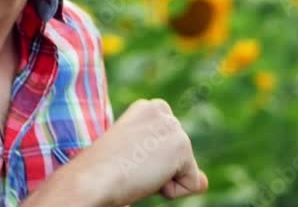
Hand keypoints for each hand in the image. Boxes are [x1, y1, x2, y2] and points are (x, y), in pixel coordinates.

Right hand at [28, 98, 207, 205]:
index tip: (128, 156)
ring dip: (164, 178)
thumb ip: (169, 160)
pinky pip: (192, 184)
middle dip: (160, 167)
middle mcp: (162, 110)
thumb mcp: (138, 156)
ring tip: (138, 170)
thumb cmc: (104, 169)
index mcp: (146, 107)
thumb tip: (204, 182)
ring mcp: (173, 127)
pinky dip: (172, 191)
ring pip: (186, 169)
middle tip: (132, 165)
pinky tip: (148, 177)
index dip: (151, 158)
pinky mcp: (182, 147)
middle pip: (180, 154)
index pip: (169, 141)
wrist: (93, 178)